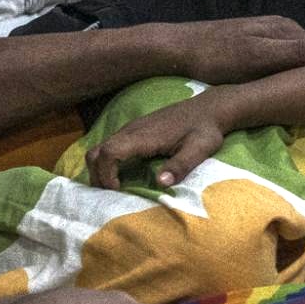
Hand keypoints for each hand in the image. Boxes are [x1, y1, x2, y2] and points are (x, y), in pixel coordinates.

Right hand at [86, 89, 239, 189]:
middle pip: (96, 151)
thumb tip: (160, 184)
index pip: (108, 152)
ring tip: (114, 188)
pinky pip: (110, 146)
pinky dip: (107, 163)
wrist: (209, 108)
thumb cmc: (205, 129)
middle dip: (97, 175)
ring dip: (100, 169)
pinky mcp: (135, 130)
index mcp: (143, 135)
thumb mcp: (199, 149)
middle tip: (111, 195)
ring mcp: (131, 128)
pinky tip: (122, 176)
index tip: (117, 191)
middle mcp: (131, 130)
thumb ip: (180, 166)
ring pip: (100, 148)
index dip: (106, 174)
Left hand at [154, 15, 304, 83]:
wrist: (178, 50)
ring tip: (298, 100)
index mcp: (287, 28)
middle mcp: (281, 27)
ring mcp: (267, 36)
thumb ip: (298, 53)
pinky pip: (279, 62)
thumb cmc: (218, 56)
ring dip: (298, 77)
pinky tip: (277, 89)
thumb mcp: (260, 56)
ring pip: (294, 60)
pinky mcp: (255, 47)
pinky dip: (282, 76)